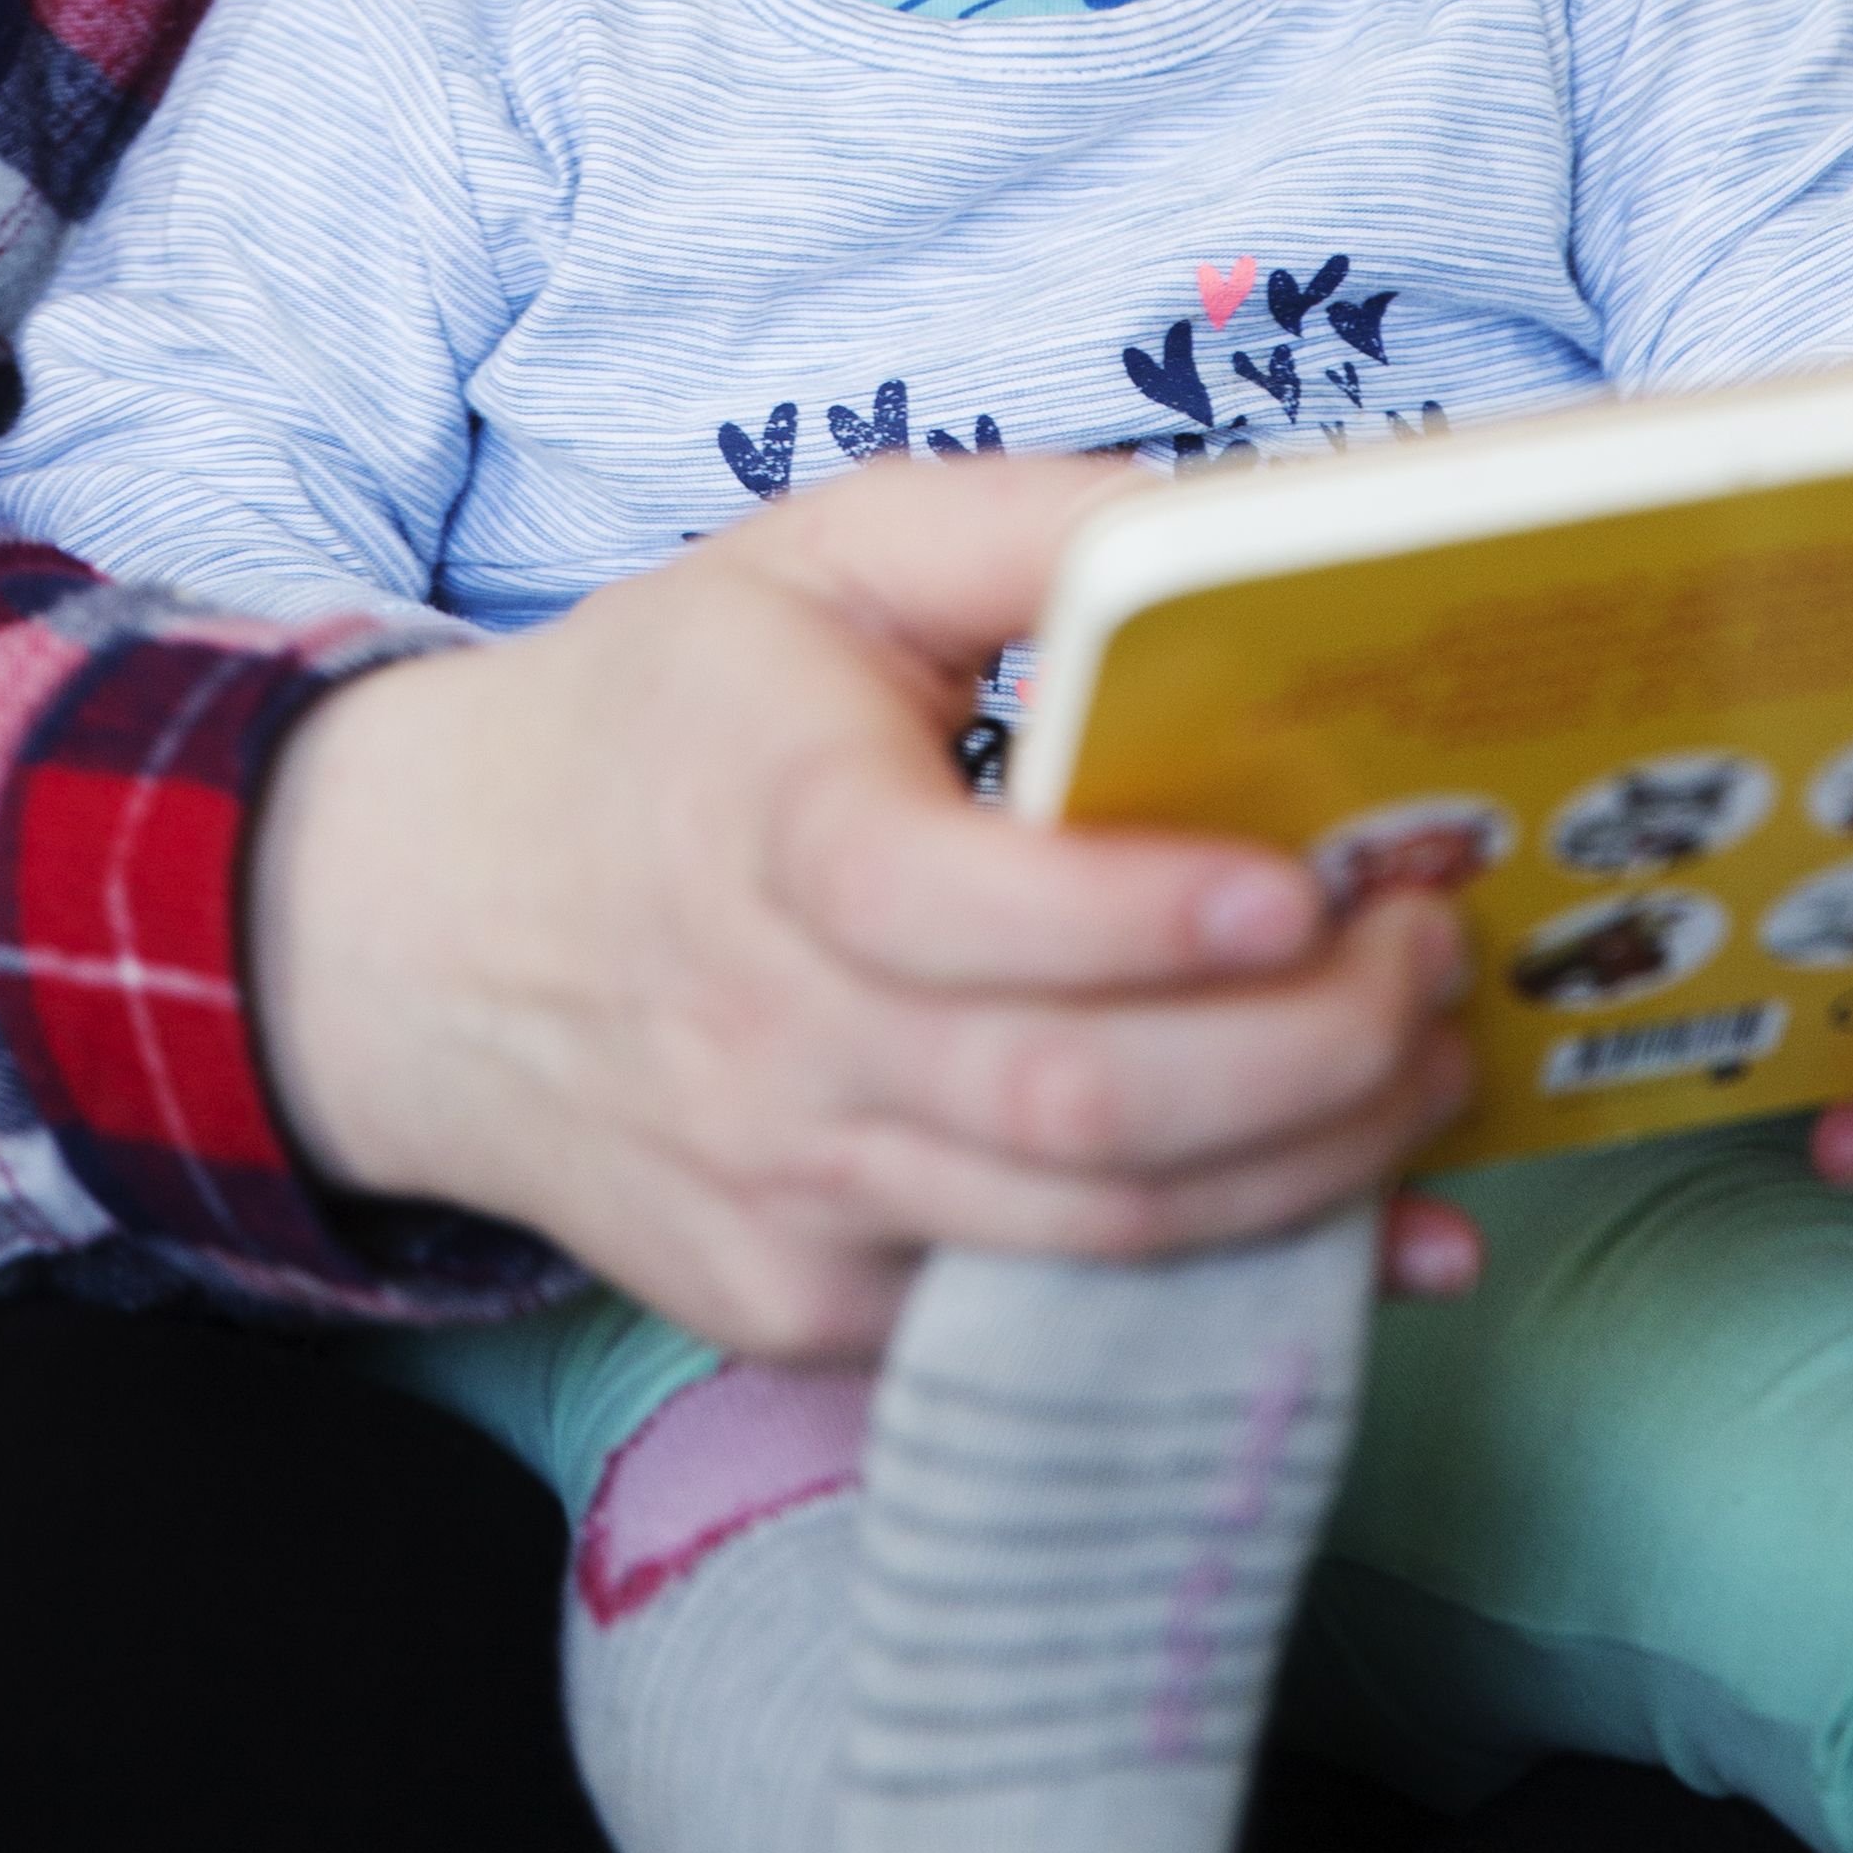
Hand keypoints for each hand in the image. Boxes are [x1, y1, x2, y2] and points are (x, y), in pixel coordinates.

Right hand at [243, 454, 1479, 1358]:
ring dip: (1311, 1175)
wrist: (422, 929)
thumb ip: (1026, 527)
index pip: (958, 908)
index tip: (1312, 884)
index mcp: (768, 824)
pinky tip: (1370, 1222)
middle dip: (1307, 1059)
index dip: (1150, 915)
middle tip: (1430, 965)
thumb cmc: (664, 715)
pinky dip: (1231, 1288)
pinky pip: (1044, 1325)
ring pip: (1090, 1244)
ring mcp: (786, 1202)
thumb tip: (1238, 532)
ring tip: (1425, 1063)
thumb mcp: (820, 556)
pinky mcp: (806, 1312)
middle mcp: (768, 1038)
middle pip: (1071, 1105)